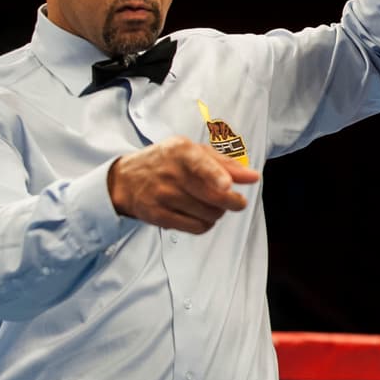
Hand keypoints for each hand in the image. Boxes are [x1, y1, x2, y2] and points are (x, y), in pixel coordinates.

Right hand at [108, 136, 260, 233]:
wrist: (125, 179)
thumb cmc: (168, 162)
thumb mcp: (193, 152)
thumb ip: (225, 164)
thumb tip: (253, 177)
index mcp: (181, 151)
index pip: (201, 165)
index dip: (216, 176)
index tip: (226, 185)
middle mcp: (171, 173)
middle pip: (213, 196)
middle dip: (233, 202)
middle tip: (237, 202)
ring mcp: (162, 196)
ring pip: (208, 214)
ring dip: (218, 213)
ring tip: (212, 205)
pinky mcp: (158, 216)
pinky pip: (196, 228)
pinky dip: (206, 224)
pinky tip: (201, 215)